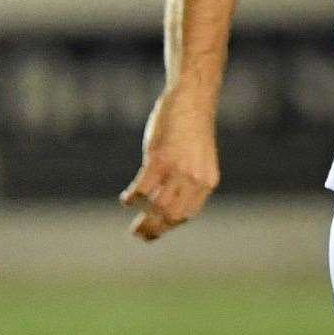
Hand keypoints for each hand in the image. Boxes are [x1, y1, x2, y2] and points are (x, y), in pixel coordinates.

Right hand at [119, 89, 220, 240]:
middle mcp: (195, 179)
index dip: (170, 225)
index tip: (156, 230)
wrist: (192, 100)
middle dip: (154, 229)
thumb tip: (168, 198)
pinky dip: (133, 198)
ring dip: (144, 220)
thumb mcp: (198, 158)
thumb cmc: (193, 128)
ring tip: (132, 226)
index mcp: (207, 182)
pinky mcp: (159, 159)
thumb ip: (189, 178)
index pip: (187, 214)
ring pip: (158, 207)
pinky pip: (143, 188)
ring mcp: (178, 170)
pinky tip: (126, 200)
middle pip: (172, 216)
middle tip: (138, 234)